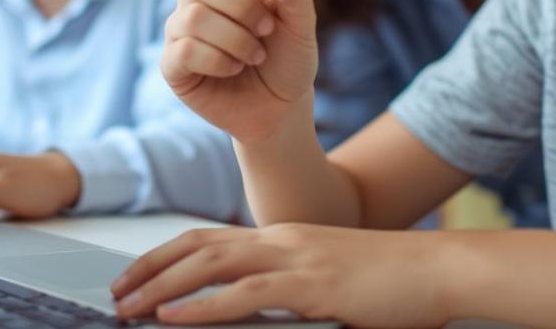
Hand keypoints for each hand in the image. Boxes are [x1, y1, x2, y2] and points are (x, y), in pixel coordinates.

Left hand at [109, 224, 449, 326]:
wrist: (442, 271)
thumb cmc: (393, 283)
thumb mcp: (329, 284)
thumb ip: (288, 293)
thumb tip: (250, 318)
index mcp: (284, 239)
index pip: (208, 239)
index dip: (163, 256)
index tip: (132, 279)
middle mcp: (282, 241)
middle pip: (197, 245)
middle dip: (148, 268)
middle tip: (113, 294)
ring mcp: (297, 258)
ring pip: (210, 264)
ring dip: (161, 286)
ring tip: (128, 307)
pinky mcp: (314, 285)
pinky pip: (246, 293)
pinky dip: (202, 305)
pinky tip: (174, 316)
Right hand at [162, 0, 318, 144]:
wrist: (281, 107)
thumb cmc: (288, 59)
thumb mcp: (302, 23)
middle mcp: (197, 1)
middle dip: (241, 7)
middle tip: (266, 30)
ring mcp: (181, 32)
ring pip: (193, 17)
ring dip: (235, 38)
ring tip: (256, 55)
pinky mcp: (174, 65)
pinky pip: (184, 50)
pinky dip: (219, 60)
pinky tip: (235, 69)